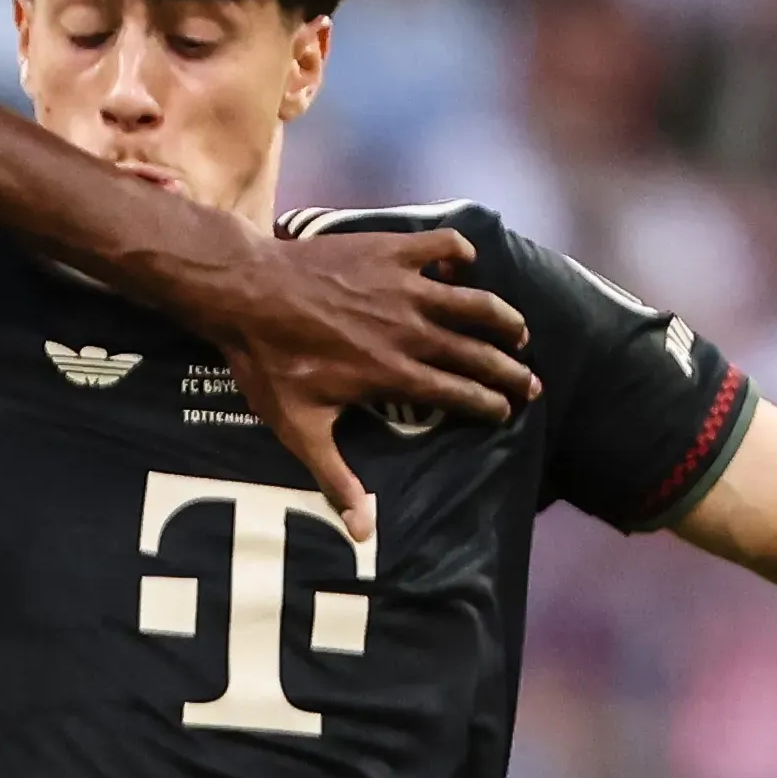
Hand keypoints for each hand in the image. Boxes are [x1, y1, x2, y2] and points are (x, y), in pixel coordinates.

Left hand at [182, 227, 537, 538]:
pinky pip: (443, 246)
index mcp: (395, 374)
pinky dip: (461, 252)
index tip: (507, 411)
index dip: (489, 404)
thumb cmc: (269, 362)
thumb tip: (361, 531)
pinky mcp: (391, 251)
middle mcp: (411, 331)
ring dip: (503, 317)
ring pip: (474, 301)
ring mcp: (405, 288)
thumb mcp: (299, 429)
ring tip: (518, 330)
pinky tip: (465, 263)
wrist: (245, 293)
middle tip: (531, 382)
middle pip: (479, 352)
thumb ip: (336, 478)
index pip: (459, 394)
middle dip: (510, 370)